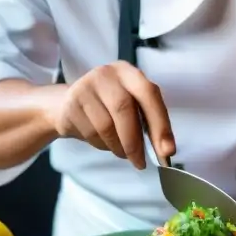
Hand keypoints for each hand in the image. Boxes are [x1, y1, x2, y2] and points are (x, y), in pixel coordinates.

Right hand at [52, 61, 174, 169]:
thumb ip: (148, 122)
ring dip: (118, 147)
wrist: (67, 104)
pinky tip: (103, 142)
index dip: (160, 123)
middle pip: (124, 109)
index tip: (167, 150)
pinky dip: (102, 145)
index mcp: (129, 72)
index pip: (149, 93)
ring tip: (122, 152)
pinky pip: (90, 133)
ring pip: (106, 125)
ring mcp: (85, 87)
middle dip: (135, 141)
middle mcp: (107, 74)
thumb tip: (165, 150)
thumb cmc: (107, 107)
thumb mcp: (131, 106)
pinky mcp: (71, 104)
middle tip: (140, 162)